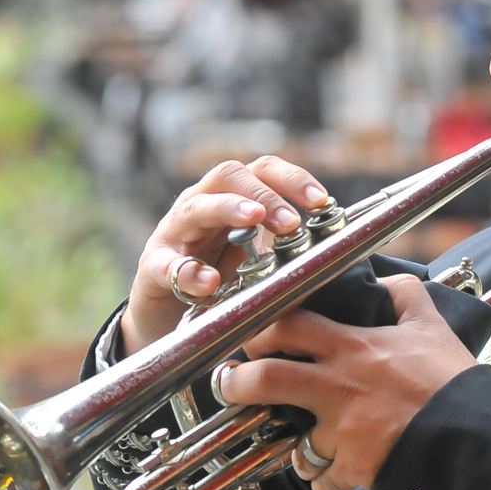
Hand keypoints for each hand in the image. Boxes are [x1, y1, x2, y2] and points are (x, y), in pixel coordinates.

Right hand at [118, 156, 327, 353]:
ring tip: (253, 220)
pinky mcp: (153, 266)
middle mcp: (201, 205)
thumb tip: (338, 248)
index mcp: (231, 199)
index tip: (322, 200)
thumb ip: (285, 251)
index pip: (263, 170)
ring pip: (196, 207)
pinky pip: (166, 263)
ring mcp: (174, 233)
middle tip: (292, 221)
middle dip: (265, 194)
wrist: (168, 319)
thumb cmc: (219, 282)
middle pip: (230, 175)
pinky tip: (208, 282)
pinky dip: (187, 271)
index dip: (293, 178)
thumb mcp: (256, 262)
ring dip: (228, 209)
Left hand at [213, 276, 476, 489]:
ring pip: (291, 442)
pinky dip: (326, 482)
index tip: (246, 334)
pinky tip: (337, 474)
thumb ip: (405, 295)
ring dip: (291, 447)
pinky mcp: (352, 469)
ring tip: (296, 443)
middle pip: (265, 379)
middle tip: (230, 385)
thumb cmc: (452, 381)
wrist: (479, 437)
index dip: (256, 327)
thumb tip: (385, 276)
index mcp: (351, 347)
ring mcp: (341, 431)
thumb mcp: (431, 326)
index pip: (285, 324)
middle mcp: (337, 386)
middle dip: (236, 384)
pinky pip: (323, 482)